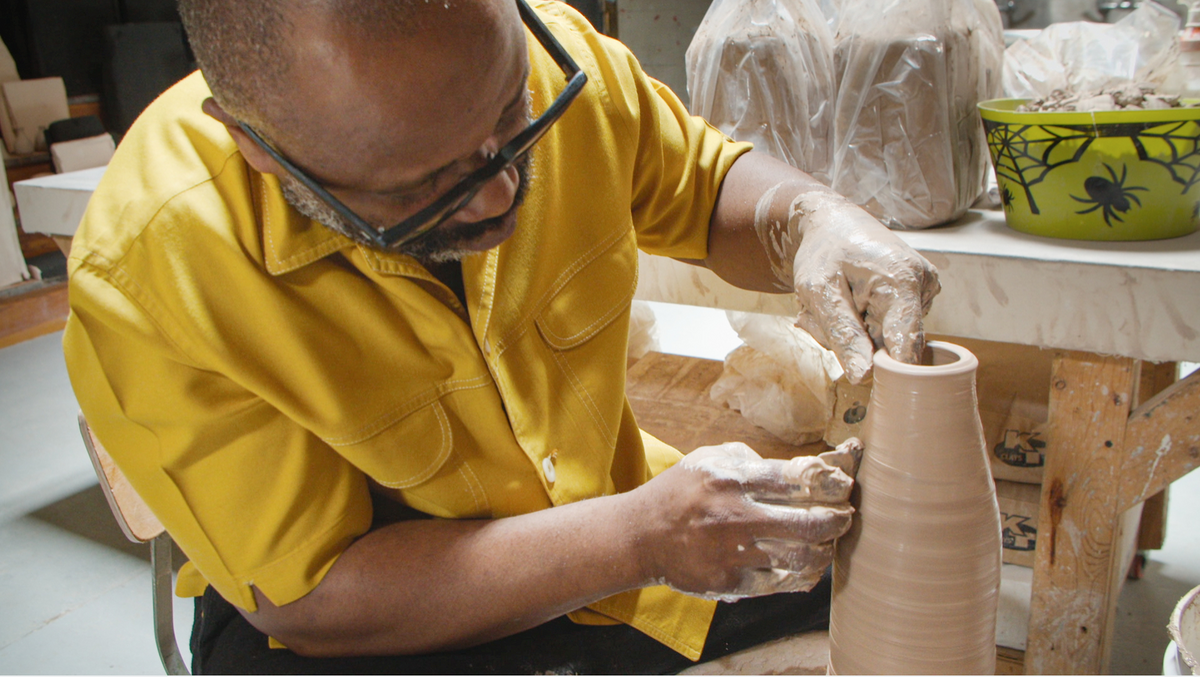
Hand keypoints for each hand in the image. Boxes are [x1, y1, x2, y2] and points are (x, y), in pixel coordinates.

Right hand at [633, 438, 862, 601]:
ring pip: (801, 557)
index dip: (832, 482)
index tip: (845, 484)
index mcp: (732, 478)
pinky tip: (808, 567)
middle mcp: (734, 515)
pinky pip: (780, 583)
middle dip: (839, 519)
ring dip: (824, 550)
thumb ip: (751, 459)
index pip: (797, 479)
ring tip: (828, 542)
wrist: (640, 536)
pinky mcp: (727, 583)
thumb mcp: (708, 459)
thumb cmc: (681, 492)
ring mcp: (731, 553)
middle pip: (808, 522)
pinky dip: (802, 576)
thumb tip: (799, 468)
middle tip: (846, 516)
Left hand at [788, 192, 939, 383]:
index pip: (905, 347)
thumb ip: (842, 334)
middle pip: (890, 347)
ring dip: (854, 333)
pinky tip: (852, 303)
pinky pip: (887, 329)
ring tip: (838, 304)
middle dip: (853, 343)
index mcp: (904, 281)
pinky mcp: (917, 298)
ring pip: (885, 341)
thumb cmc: (824, 253)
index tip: (852, 363)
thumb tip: (865, 376)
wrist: (833, 225)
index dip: (879, 366)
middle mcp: (923, 286)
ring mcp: (924, 292)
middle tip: (824, 317)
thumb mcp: (819, 292)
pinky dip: (863, 325)